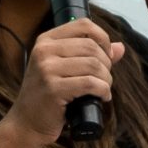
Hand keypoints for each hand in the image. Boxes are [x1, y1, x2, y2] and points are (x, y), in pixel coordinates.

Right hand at [2, 20, 121, 147]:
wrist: (27, 122)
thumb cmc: (48, 95)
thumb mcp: (64, 69)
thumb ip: (90, 55)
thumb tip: (120, 47)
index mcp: (46, 40)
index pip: (83, 25)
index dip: (102, 38)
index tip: (107, 56)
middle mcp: (44, 50)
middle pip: (91, 46)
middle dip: (106, 64)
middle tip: (104, 79)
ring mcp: (46, 69)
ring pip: (94, 65)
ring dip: (106, 79)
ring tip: (103, 89)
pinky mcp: (53, 89)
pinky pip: (90, 84)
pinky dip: (103, 91)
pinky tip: (102, 97)